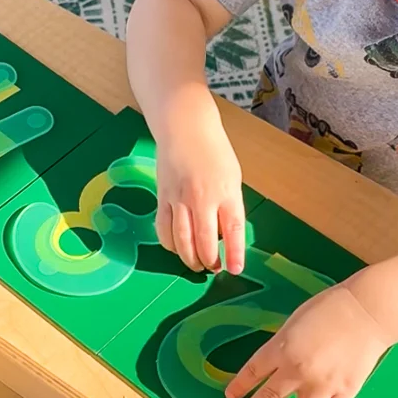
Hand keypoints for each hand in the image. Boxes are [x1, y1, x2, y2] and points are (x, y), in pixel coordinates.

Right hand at [154, 123, 244, 274]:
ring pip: (182, 240)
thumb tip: (225, 235)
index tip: (234, 269)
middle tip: (213, 268)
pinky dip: (170, 244)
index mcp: (227, 192)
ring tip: (197, 265)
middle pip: (205, 241)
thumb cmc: (213, 151)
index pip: (233, 231)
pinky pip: (163, 229)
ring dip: (190, 259)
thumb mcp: (232, 177)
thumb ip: (229, 205)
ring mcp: (179, 199)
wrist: (185, 127)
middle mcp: (203, 198)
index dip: (234, 254)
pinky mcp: (162, 197)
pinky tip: (177, 248)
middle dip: (210, 261)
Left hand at [225, 283, 391, 397]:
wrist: (366, 312)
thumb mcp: (294, 322)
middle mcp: (297, 370)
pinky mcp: (345, 393)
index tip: (231, 397)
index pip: (254, 371)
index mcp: (281, 347)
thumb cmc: (330, 309)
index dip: (240, 385)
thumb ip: (283, 345)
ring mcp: (322, 385)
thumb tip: (276, 363)